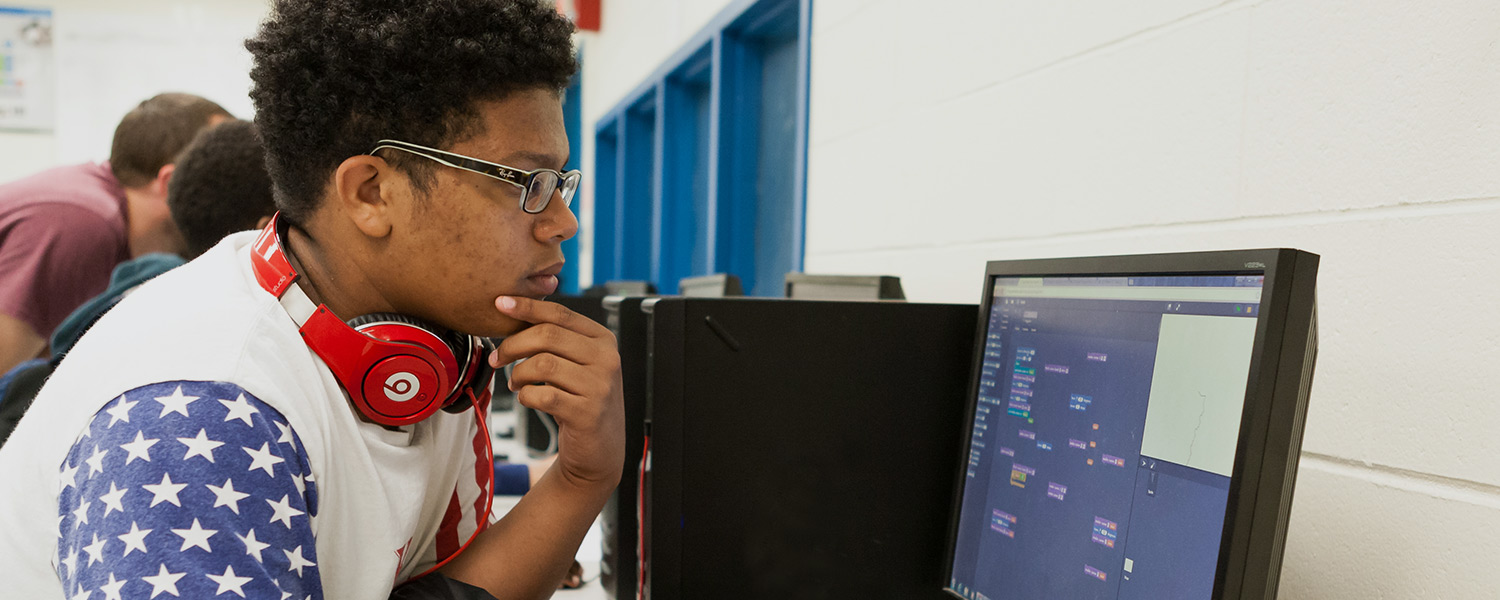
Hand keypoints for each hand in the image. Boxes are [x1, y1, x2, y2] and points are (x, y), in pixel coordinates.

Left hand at [489, 296, 623, 488]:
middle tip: (497, 357)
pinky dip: (525, 396)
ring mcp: (599, 387)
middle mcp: (606, 359)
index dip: (527, 306)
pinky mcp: (586, 413)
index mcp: (603, 340)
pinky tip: (527, 398)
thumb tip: (516, 312)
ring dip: (518, 374)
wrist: (600, 449)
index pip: (560, 314)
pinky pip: (542, 395)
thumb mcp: (580, 364)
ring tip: (515, 382)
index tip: (501, 303)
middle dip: (513, 344)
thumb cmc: (582, 400)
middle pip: (548, 335)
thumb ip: (560, 339)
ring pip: (541, 364)